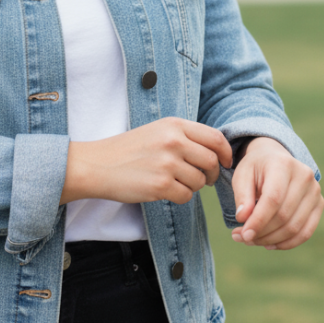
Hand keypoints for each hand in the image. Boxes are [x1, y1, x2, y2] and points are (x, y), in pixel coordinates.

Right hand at [62, 117, 231, 205]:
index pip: (215, 138)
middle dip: (212, 174)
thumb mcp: (157, 131)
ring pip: (200, 181)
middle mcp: (173, 141)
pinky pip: (186, 196)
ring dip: (193, 186)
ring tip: (174, 182)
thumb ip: (184, 137)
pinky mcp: (160, 185)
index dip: (226, 153)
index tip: (226, 162)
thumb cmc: (128, 149)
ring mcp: (167, 163)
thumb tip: (215, 152)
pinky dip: (180, 197)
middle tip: (205, 179)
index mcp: (174, 125)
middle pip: (211, 161)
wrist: (97, 164)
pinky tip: (165, 191)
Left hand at [231, 137, 323, 249]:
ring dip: (271, 240)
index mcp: (283, 164)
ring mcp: (315, 191)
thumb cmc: (256, 169)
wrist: (275, 159)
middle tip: (242, 238)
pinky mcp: (319, 204)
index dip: (258, 220)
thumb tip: (243, 219)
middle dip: (262, 232)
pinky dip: (287, 243)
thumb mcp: (242, 175)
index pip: (273, 199)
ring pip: (294, 227)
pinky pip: (306, 232)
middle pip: (284, 215)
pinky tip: (269, 244)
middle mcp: (304, 176)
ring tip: (252, 240)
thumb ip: (242, 196)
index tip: (243, 234)